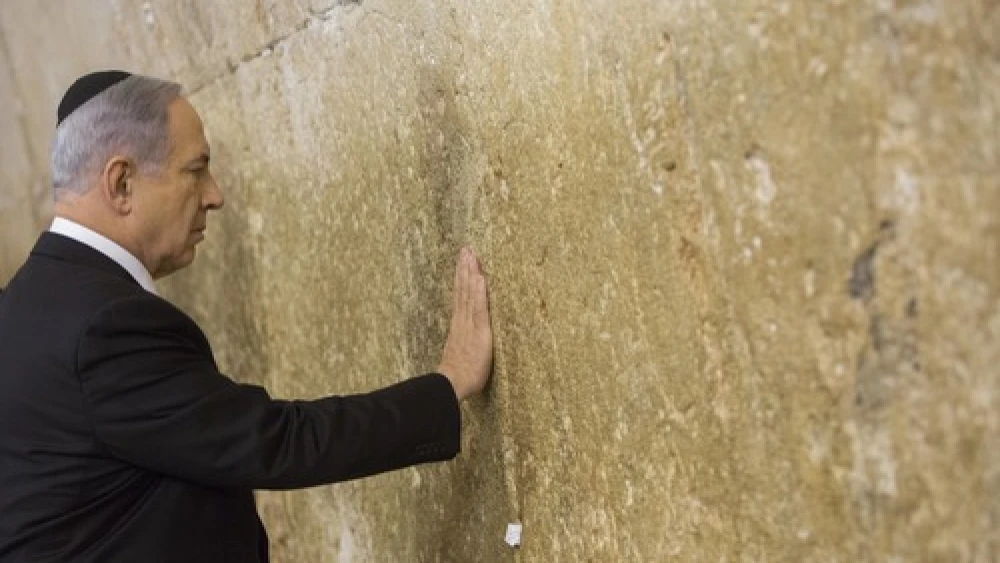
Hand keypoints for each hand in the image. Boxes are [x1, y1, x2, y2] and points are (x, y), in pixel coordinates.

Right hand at [437, 247, 492, 400]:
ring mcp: (469, 324)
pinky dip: (479, 292)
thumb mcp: (459, 353)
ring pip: (470, 293)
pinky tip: (480, 277)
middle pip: (463, 289)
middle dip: (465, 268)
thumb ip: (461, 342)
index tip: (463, 261)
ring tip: (471, 255)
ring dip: (471, 273)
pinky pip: (479, 308)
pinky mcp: (479, 331)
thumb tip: (463, 338)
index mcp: (459, 325)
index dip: (462, 278)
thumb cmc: (458, 375)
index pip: (461, 296)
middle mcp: (463, 320)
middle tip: (466, 249)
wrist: (451, 384)